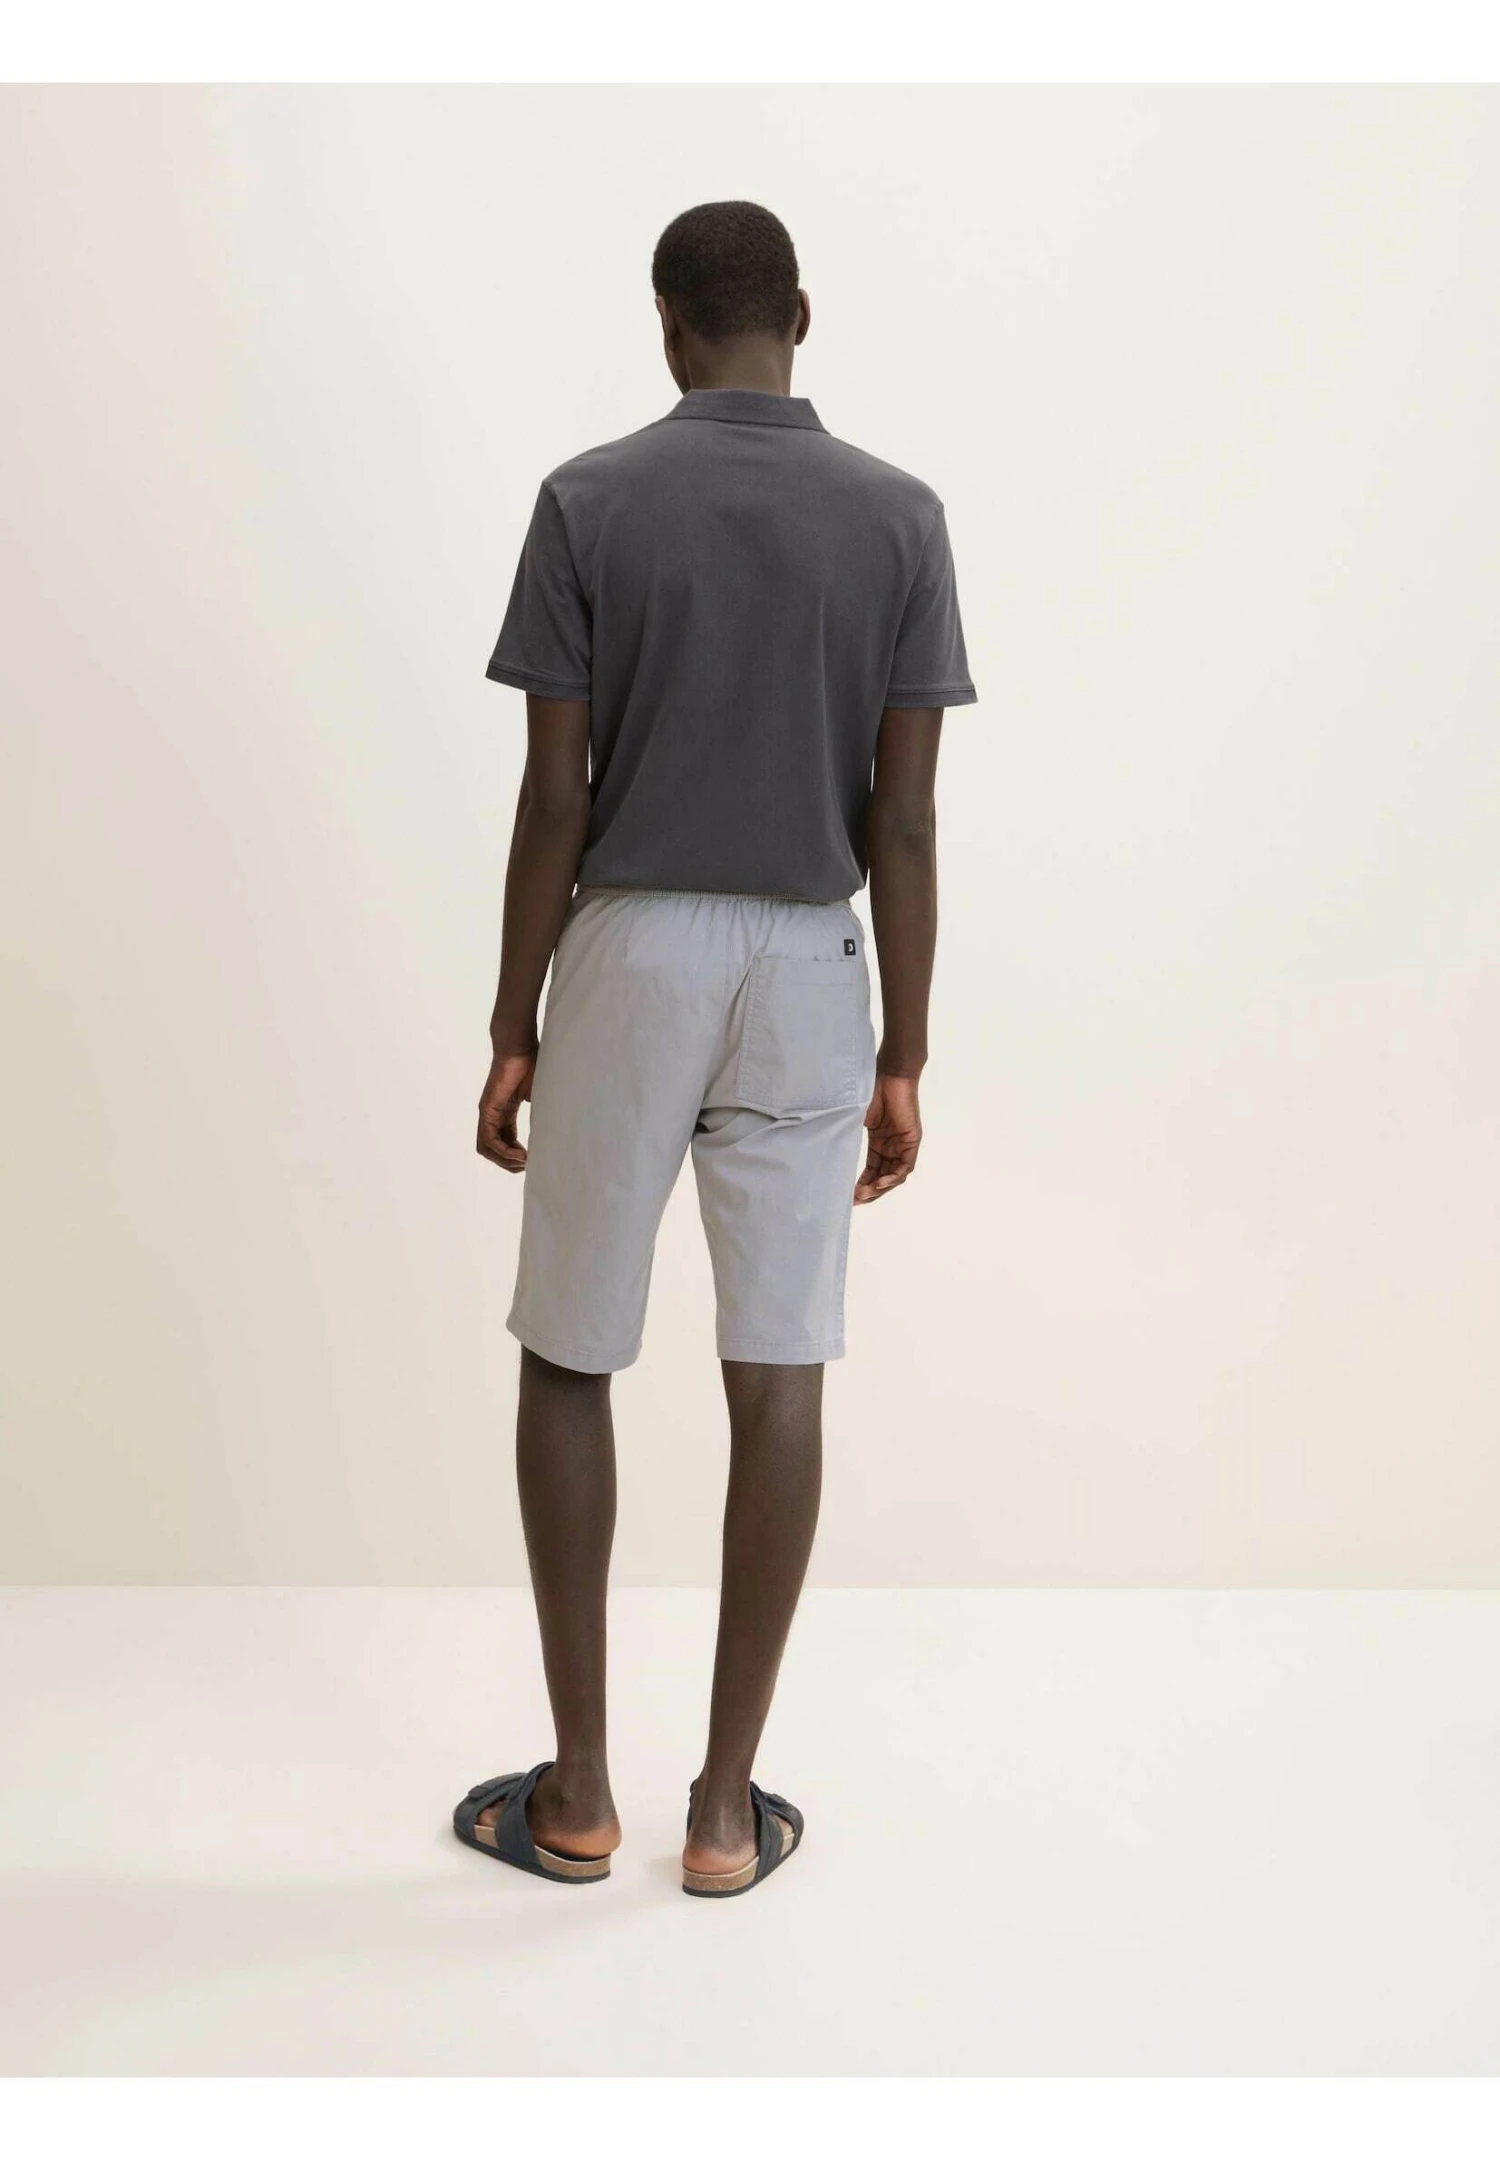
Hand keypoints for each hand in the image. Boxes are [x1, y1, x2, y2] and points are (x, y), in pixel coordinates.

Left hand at [476, 1050, 535, 1172]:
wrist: (519, 1046)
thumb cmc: (531, 1064)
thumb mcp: (540, 1096)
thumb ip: (543, 1113)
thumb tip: (558, 1130)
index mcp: (505, 1113)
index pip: (504, 1142)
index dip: (516, 1155)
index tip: (533, 1159)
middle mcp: (493, 1115)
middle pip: (492, 1150)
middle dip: (509, 1163)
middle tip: (528, 1166)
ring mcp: (488, 1113)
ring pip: (487, 1149)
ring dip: (505, 1161)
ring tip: (524, 1162)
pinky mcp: (487, 1110)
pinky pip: (488, 1140)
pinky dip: (503, 1152)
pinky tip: (519, 1154)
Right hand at [854, 1072, 921, 1203]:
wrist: (889, 1072)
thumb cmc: (871, 1090)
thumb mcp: (856, 1119)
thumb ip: (848, 1136)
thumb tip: (828, 1152)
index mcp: (879, 1142)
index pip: (872, 1171)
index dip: (861, 1185)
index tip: (848, 1197)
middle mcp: (892, 1146)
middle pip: (883, 1177)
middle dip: (869, 1192)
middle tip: (855, 1201)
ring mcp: (903, 1144)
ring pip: (894, 1176)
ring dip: (880, 1188)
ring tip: (864, 1195)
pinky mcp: (912, 1140)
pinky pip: (905, 1166)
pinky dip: (893, 1177)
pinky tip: (880, 1184)